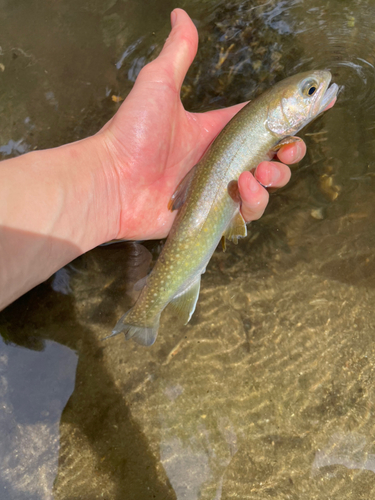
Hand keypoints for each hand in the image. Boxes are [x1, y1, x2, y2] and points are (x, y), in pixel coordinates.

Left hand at [99, 9, 305, 240]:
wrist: (110, 182)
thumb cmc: (132, 134)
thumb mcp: (158, 85)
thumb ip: (177, 53)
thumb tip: (181, 14)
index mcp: (214, 131)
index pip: (260, 123)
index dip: (288, 117)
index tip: (318, 108)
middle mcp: (221, 160)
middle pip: (270, 157)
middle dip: (289, 153)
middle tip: (287, 151)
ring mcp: (219, 189)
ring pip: (265, 186)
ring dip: (275, 178)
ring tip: (261, 172)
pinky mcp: (214, 214)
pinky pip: (247, 212)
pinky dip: (255, 202)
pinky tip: (244, 188)